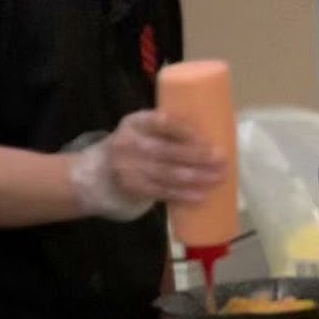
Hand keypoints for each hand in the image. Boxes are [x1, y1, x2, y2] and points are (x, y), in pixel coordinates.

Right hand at [68, 111, 226, 221]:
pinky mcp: (132, 188)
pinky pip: (161, 192)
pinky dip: (182, 195)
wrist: (96, 173)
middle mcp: (128, 144)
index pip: (162, 122)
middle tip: (221, 159)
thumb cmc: (132, 147)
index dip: (184, 130)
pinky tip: (199, 196)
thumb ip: (166, 129)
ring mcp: (128, 168)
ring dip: (196, 177)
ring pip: (167, 173)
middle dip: (197, 156)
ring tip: (218, 178)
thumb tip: (214, 132)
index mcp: (135, 122)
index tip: (207, 137)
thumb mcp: (141, 130)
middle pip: (167, 151)